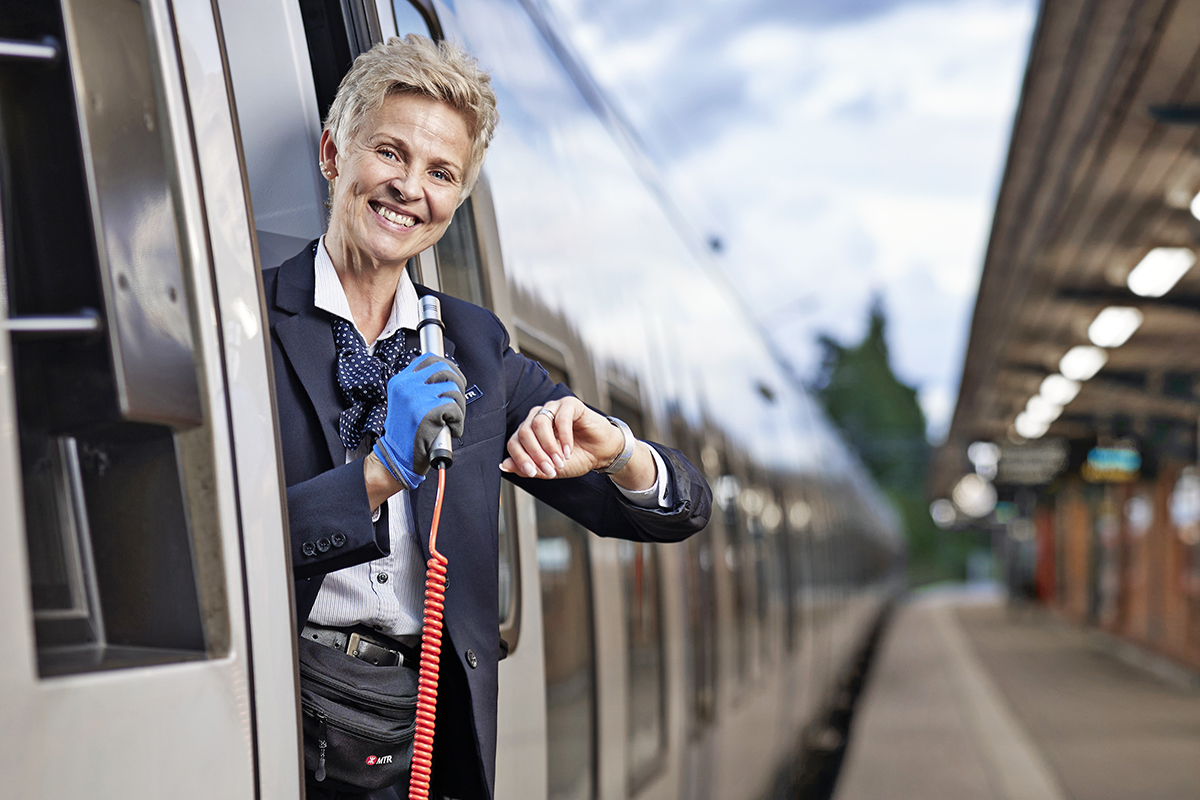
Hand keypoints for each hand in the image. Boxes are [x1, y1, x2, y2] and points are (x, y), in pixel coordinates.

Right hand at [372, 354, 465, 488]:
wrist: (398, 457)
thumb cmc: (406, 432)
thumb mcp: (405, 402)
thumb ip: (420, 386)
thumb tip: (448, 373)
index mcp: (400, 381)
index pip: (429, 359)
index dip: (447, 366)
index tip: (453, 378)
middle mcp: (406, 386)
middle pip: (445, 369)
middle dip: (459, 383)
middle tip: (457, 400)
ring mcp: (416, 398)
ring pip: (453, 389)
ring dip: (460, 406)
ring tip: (452, 418)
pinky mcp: (427, 413)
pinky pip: (455, 408)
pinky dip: (459, 421)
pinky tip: (451, 429)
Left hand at [500, 397, 656, 490]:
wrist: (602, 453)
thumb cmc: (576, 458)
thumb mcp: (550, 469)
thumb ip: (529, 467)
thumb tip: (503, 466)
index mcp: (529, 431)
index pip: (514, 442)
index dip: (520, 458)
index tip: (533, 473)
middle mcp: (537, 417)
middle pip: (524, 432)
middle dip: (536, 454)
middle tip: (550, 470)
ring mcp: (553, 408)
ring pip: (539, 423)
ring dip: (548, 446)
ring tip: (560, 461)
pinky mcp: (570, 404)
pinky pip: (561, 418)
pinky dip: (564, 437)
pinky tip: (569, 451)